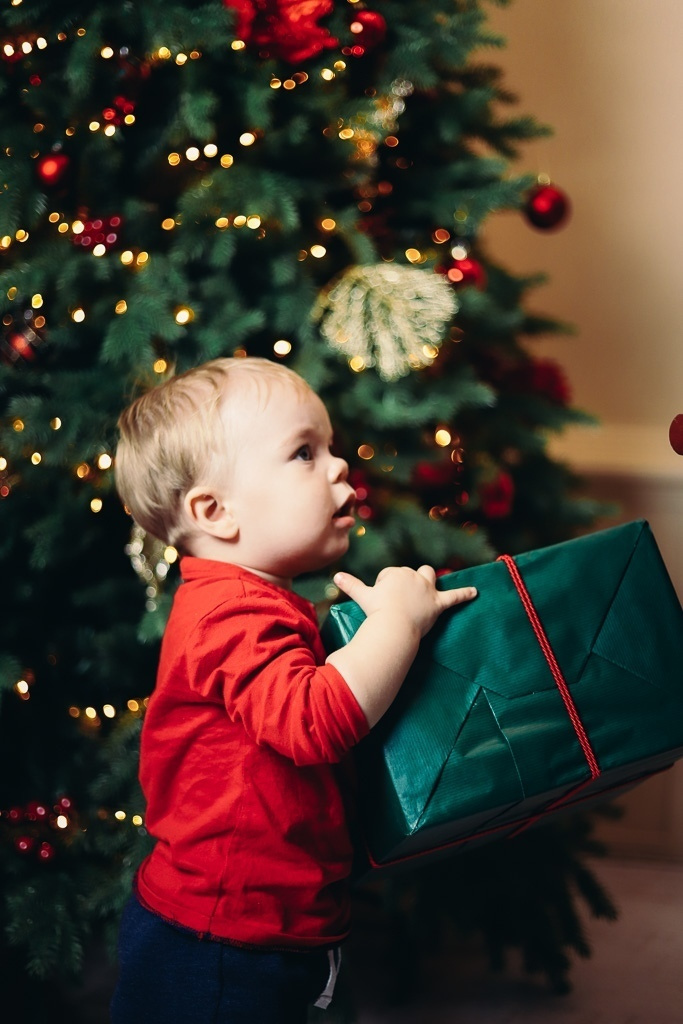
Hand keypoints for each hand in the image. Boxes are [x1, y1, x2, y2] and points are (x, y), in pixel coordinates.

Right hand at [334, 564, 476, 639]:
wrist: (393, 625)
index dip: (385, 588)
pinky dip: (465, 594)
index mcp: (395, 573)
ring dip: (428, 580)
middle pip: (409, 574)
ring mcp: (427, 589)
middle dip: (404, 583)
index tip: (381, 602)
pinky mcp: (438, 603)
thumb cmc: (376, 611)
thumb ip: (351, 584)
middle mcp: (413, 576)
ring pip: (429, 575)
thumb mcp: (362, 595)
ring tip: (425, 589)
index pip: (390, 575)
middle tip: (395, 602)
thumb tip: (335, 576)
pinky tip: (476, 592)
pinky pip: (454, 596)